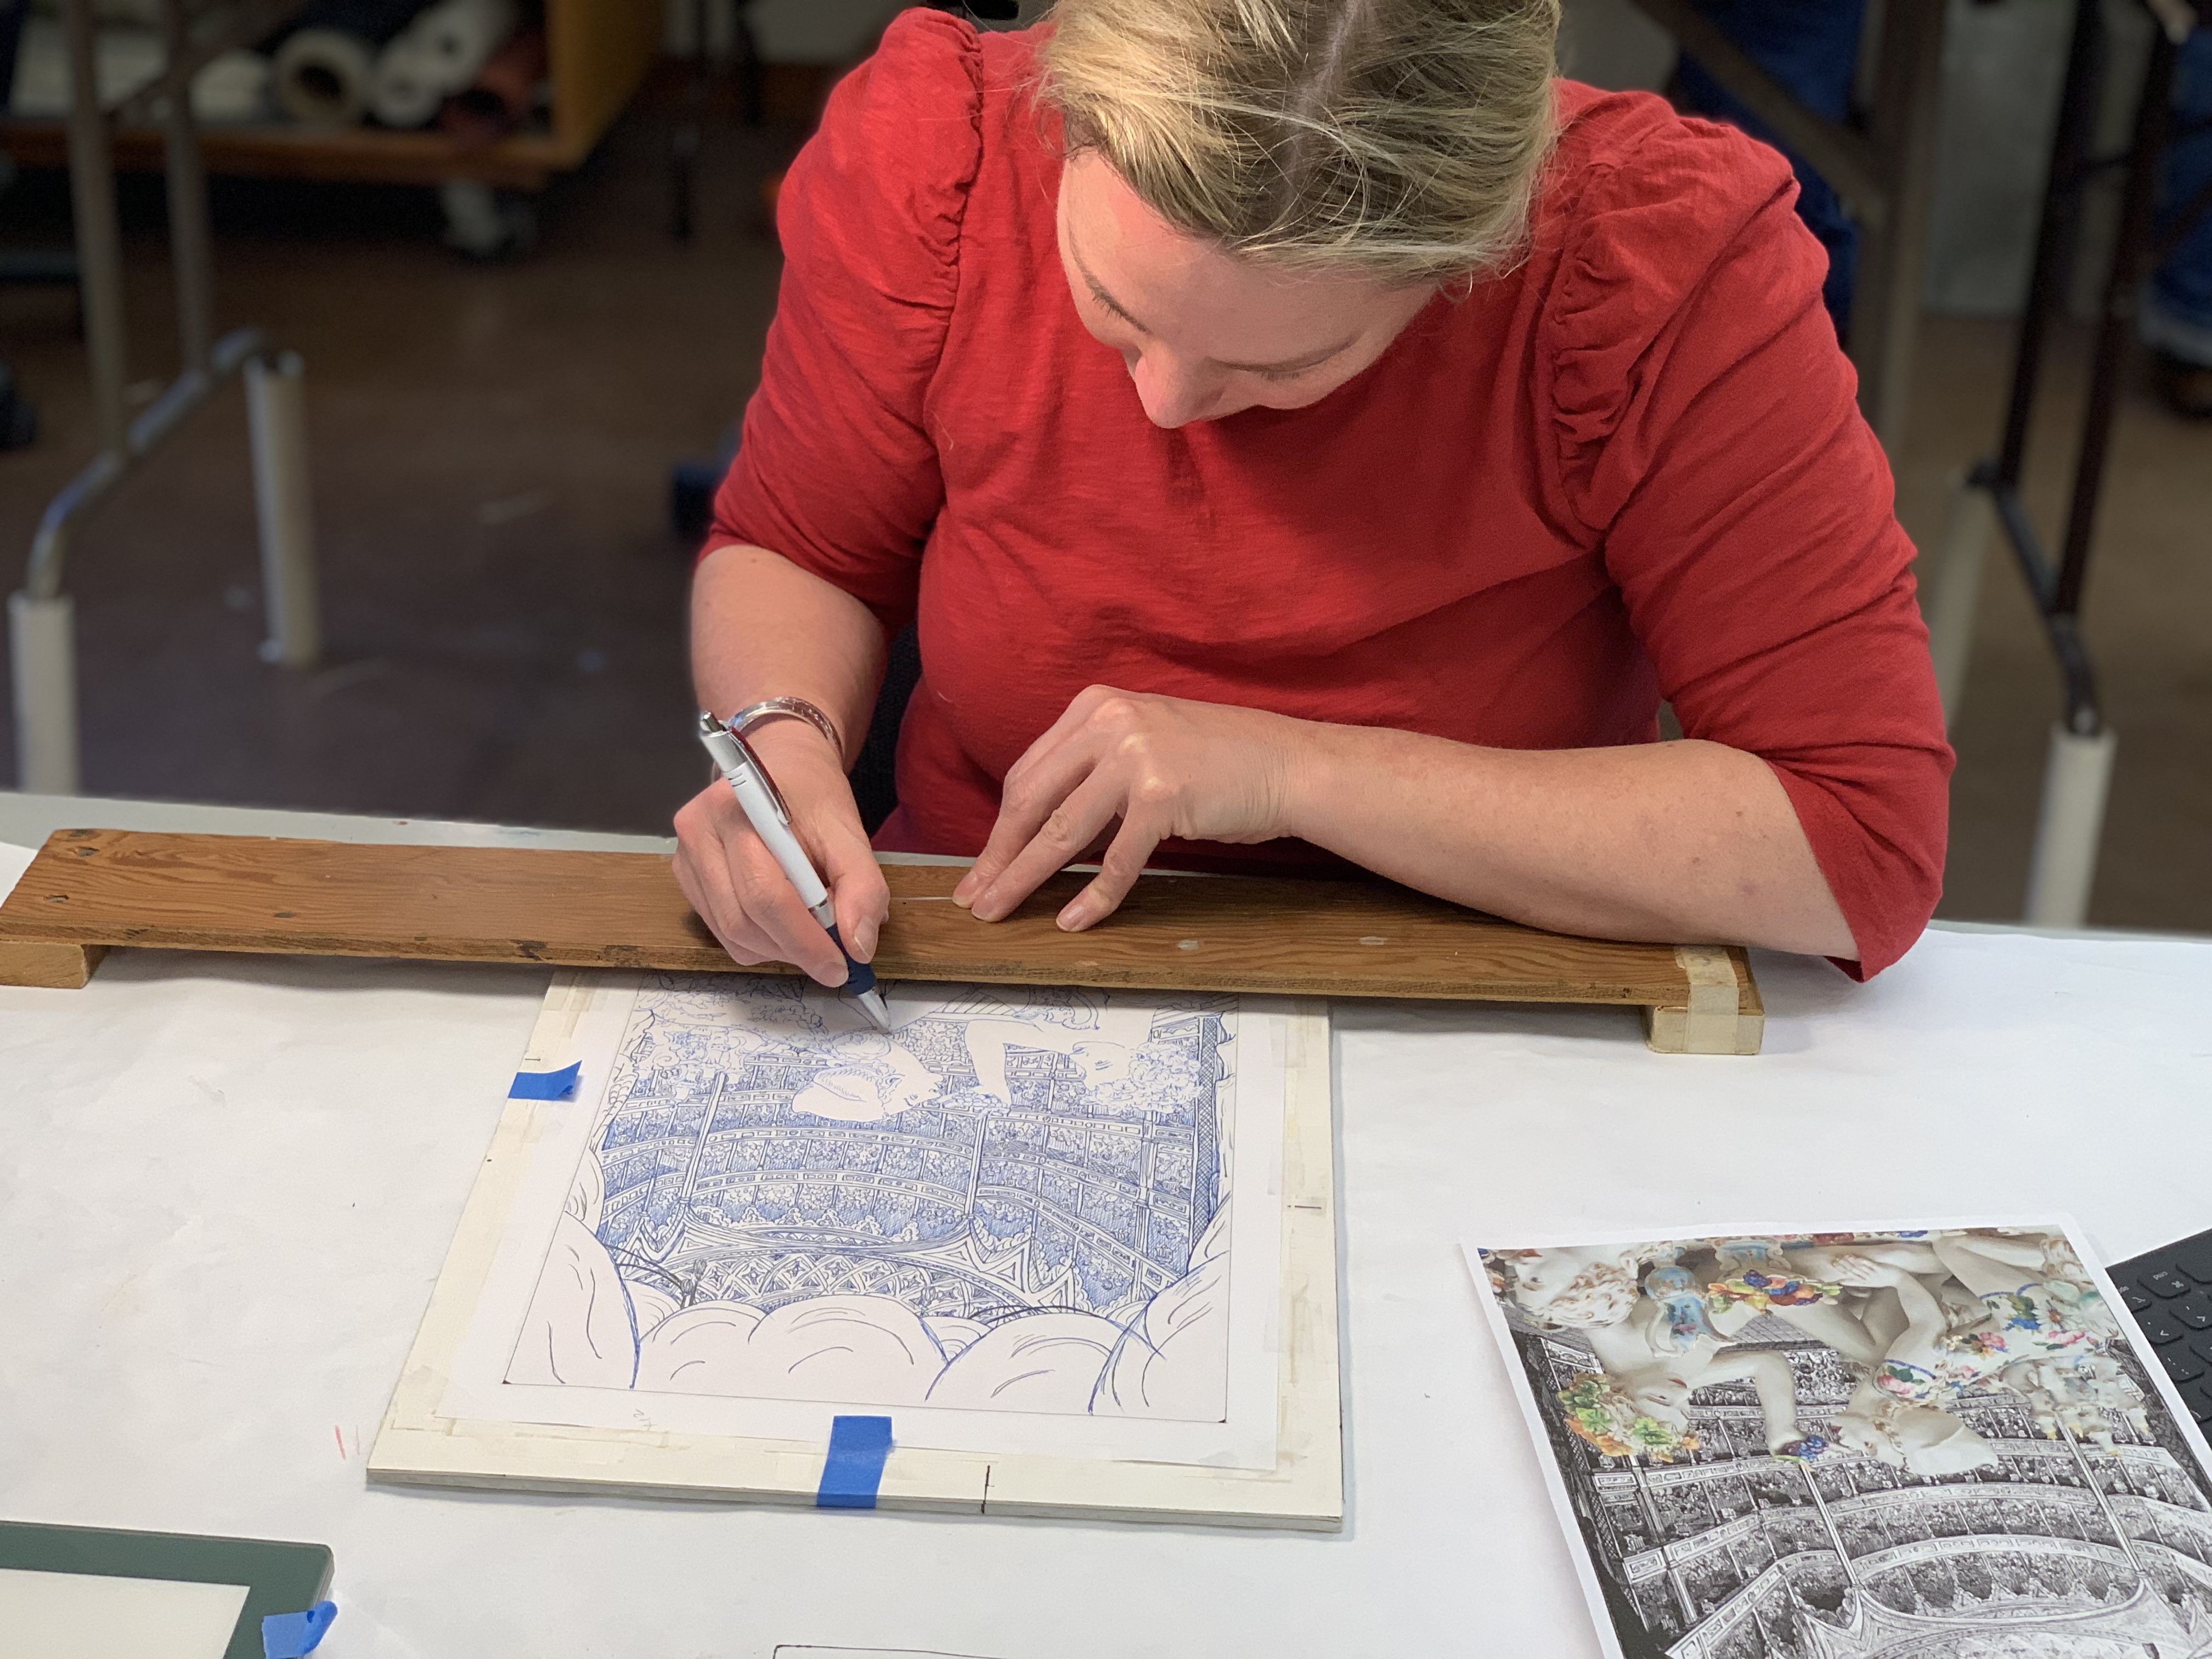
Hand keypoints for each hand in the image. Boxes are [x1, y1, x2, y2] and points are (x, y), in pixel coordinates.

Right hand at [671, 720, 888, 985]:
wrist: (778, 762)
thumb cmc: (811, 794)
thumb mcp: (849, 831)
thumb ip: (862, 886)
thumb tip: (858, 947)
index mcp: (738, 808)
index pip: (766, 893)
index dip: (805, 939)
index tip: (840, 966)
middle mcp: (699, 830)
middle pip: (744, 919)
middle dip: (795, 949)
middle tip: (834, 959)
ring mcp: (685, 854)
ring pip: (731, 933)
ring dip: (778, 948)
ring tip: (811, 931)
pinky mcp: (684, 874)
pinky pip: (721, 930)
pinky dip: (759, 940)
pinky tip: (783, 920)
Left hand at [952, 686, 1304, 929]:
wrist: (1287, 764)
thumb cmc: (1218, 760)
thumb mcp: (1144, 741)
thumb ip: (1093, 766)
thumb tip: (1040, 824)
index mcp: (1095, 706)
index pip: (1029, 773)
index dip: (1000, 825)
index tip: (982, 862)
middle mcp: (1109, 723)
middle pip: (1032, 801)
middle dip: (997, 856)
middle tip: (973, 897)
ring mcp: (1135, 758)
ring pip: (1061, 833)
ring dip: (1024, 879)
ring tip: (998, 911)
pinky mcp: (1161, 796)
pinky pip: (1116, 860)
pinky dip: (1094, 898)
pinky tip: (1074, 920)